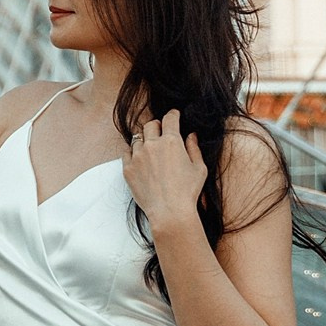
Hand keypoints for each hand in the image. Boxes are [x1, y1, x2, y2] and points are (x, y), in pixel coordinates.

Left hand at [123, 109, 206, 233]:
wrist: (169, 211)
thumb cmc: (188, 191)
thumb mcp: (199, 168)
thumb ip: (194, 148)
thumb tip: (191, 135)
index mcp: (171, 142)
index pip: (170, 119)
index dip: (172, 114)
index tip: (173, 115)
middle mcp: (152, 145)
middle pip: (150, 125)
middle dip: (157, 125)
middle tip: (161, 130)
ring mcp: (138, 156)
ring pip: (138, 139)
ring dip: (144, 140)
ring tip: (150, 148)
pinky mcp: (127, 168)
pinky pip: (126, 153)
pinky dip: (132, 153)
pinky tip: (139, 158)